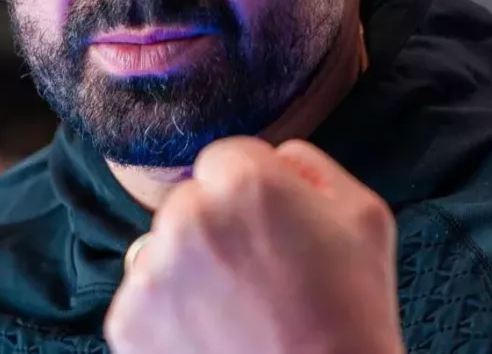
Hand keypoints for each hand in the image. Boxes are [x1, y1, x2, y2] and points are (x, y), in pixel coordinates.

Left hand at [104, 136, 405, 353]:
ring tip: (236, 311)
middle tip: (258, 275)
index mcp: (245, 182)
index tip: (270, 228)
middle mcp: (188, 216)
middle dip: (216, 227)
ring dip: (188, 269)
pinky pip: (143, 298)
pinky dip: (168, 315)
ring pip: (162, 248)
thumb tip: (276, 156)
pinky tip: (211, 335)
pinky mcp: (128, 320)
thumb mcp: (364, 216)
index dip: (252, 192)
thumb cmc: (351, 314)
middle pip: (190, 201)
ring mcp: (152, 271)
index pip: (226, 157)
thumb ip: (311, 166)